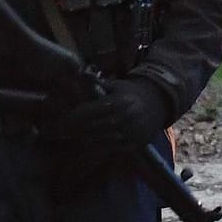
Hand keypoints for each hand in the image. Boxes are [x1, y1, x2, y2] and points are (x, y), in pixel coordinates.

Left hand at [54, 78, 170, 160]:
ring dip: (87, 138)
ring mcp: (131, 133)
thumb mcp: (116, 84)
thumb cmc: (131, 93)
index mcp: (119, 102)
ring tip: (76, 136)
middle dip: (78, 129)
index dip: (76, 116)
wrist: (157, 104)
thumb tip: (80, 73)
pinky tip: (92, 142)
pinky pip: (113, 148)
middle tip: (64, 130)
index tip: (65, 119)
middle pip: (94, 127)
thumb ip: (98, 83)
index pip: (91, 111)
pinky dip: (101, 145)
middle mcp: (125, 118)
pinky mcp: (136, 144)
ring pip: (102, 139)